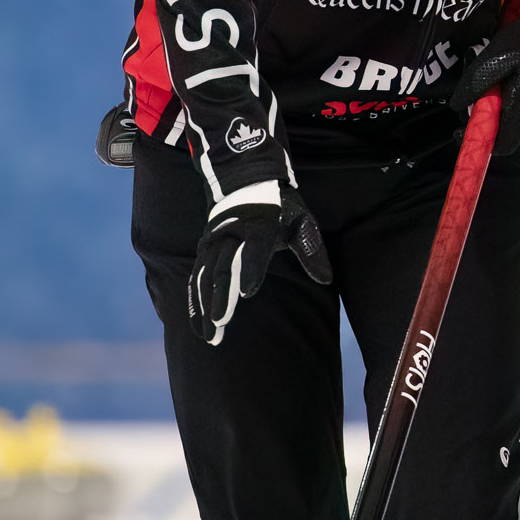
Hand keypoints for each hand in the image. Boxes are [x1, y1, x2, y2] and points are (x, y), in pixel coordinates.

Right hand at [188, 187, 332, 345]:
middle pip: (222, 268)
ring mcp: (213, 242)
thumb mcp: (302, 222)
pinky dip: (194, 302)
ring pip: (204, 277)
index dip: (250, 270)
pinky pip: (195, 279)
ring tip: (210, 335)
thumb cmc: (282, 209)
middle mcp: (230, 234)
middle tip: (220, 323)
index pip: (254, 250)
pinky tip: (198, 325)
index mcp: (259, 226)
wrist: (246, 183)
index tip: (247, 293)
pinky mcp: (204, 251)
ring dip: (204, 306)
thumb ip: (311, 249)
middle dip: (220, 297)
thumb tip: (325, 279)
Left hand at [450, 12, 519, 155]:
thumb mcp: (494, 58)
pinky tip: (500, 77)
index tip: (461, 129)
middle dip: (481, 116)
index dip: (480, 142)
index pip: (502, 145)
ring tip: (486, 78)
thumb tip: (457, 106)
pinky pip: (516, 105)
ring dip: (492, 104)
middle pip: (500, 130)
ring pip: (508, 116)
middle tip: (472, 93)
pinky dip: (503, 98)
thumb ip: (475, 84)